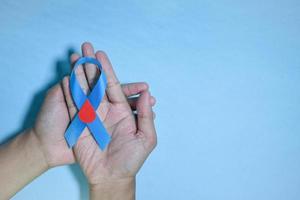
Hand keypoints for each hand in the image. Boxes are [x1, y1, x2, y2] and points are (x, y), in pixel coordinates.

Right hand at [33, 43, 154, 168]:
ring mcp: (91, 117)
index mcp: (121, 111)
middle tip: (86, 48)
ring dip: (79, 75)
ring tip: (75, 59)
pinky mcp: (79, 125)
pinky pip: (73, 107)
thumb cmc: (131, 159)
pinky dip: (69, 93)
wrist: (113, 176)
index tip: (102, 55)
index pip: (114, 86)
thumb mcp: (146, 137)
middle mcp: (105, 110)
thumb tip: (147, 94)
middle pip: (97, 84)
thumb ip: (145, 115)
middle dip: (91, 67)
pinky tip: (66, 79)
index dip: (108, 70)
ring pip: (84, 92)